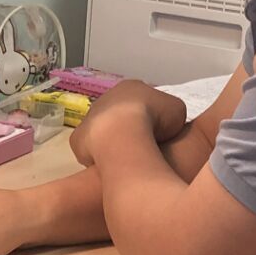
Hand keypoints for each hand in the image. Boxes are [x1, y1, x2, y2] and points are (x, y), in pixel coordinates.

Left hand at [69, 82, 187, 166]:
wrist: (122, 133)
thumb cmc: (153, 119)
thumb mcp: (177, 112)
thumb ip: (171, 115)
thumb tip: (165, 124)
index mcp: (132, 88)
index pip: (143, 101)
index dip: (152, 117)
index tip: (158, 133)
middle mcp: (107, 98)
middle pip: (121, 115)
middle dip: (131, 129)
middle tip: (143, 147)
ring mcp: (90, 117)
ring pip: (104, 131)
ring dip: (114, 142)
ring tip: (127, 159)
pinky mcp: (78, 138)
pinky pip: (90, 148)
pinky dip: (100, 156)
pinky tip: (111, 166)